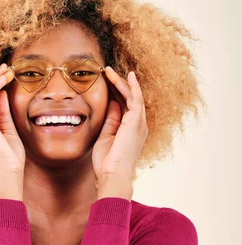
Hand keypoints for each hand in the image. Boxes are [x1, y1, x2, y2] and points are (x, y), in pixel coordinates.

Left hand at [92, 67, 147, 181]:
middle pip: (129, 99)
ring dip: (121, 82)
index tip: (106, 83)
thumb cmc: (107, 162)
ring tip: (108, 70)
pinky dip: (132, 86)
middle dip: (118, 84)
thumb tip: (112, 104)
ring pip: (132, 96)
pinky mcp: (136, 121)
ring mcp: (138, 123)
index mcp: (130, 131)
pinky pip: (135, 99)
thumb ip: (110, 120)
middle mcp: (137, 125)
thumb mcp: (105, 137)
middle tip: (106, 72)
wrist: (112, 174)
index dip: (116, 93)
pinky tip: (127, 76)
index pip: (124, 107)